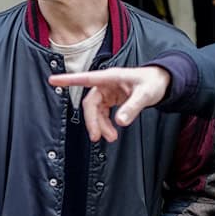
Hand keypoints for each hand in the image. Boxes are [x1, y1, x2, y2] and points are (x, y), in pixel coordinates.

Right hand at [48, 66, 170, 141]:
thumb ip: (133, 107)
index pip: (86, 78)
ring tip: (111, 138)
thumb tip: (120, 121)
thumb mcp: (146, 95)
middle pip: (90, 103)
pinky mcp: (111, 99)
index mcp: (110, 77)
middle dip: (92, 121)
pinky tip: (112, 131)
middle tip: (97, 137)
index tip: (52, 80)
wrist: (161, 82)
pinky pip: (102, 113)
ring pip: (96, 111)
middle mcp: (106, 84)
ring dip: (100, 125)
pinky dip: (105, 124)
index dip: (68, 80)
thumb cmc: (153, 82)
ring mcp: (108, 92)